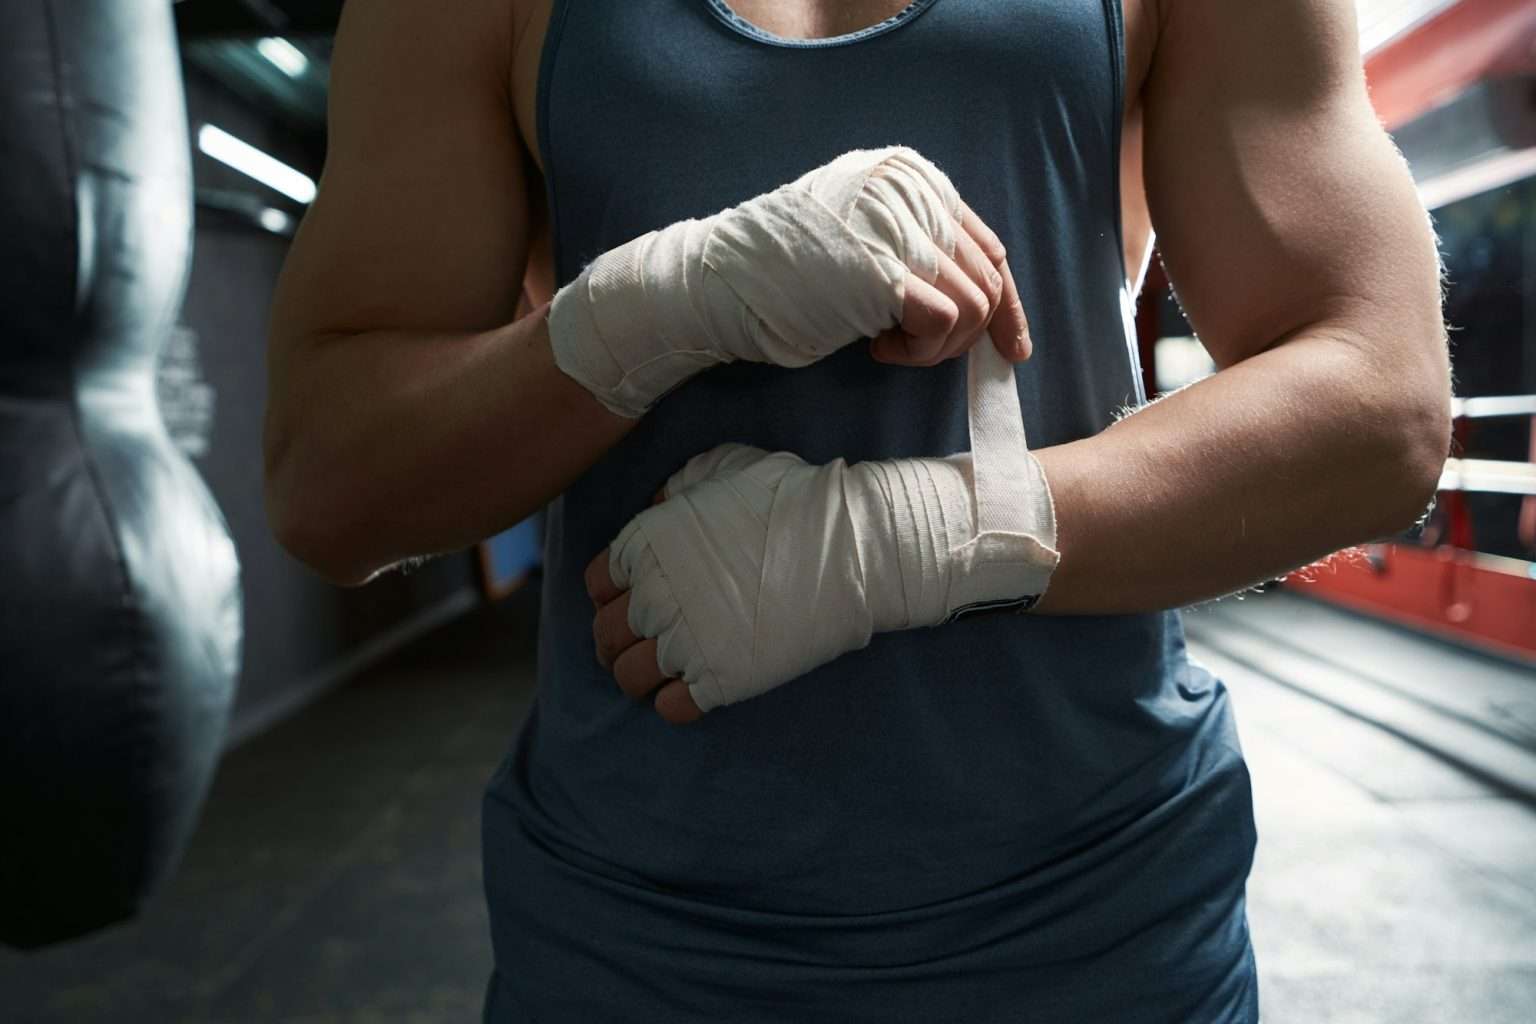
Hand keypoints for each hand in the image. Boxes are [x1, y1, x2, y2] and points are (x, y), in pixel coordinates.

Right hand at [548, 146, 1030, 418]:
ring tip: (889, 347)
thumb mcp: (862, 240)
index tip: (1010, 348)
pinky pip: (947, 321)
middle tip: (916, 353)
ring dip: (939, 346)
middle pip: (988, 277)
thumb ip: (916, 246)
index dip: (1005, 305)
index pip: (986, 244)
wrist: (712, 286)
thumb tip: (983, 295)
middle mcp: (910, 190)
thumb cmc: (781, 276)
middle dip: (970, 332)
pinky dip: (922, 351)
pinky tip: (878, 348)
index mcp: (908, 176)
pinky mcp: (884, 269)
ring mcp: (899, 225)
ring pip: (975, 303)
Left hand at [584, 433, 1057, 722]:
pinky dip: (674, 703)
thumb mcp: (724, 468)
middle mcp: (654, 596)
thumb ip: (677, 488)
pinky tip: (693, 689)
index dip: (612, 594)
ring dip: (638, 678)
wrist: (852, 545)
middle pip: (606, 636)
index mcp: (646, 544)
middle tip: (640, 645)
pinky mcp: (720, 681)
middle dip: (616, 642)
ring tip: (661, 675)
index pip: (598, 584)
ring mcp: (684, 642)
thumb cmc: (794, 497)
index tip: (632, 600)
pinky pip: (671, 708)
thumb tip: (656, 506)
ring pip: (629, 678)